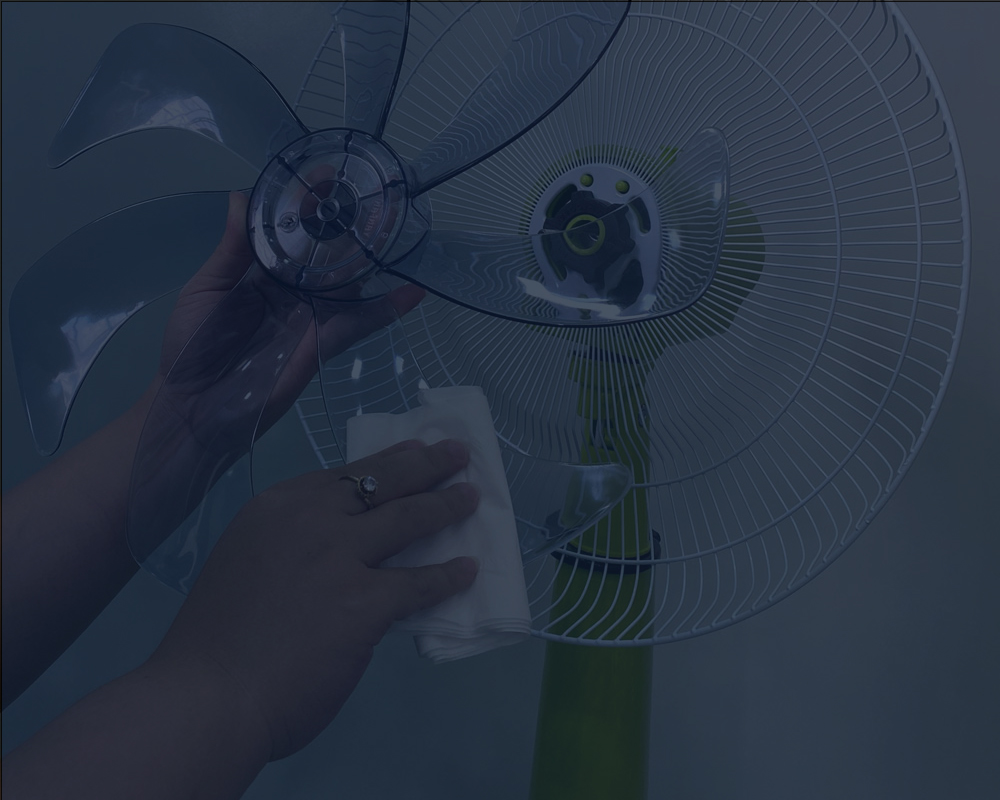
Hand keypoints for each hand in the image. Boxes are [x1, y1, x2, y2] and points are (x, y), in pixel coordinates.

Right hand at [148, 438, 479, 760]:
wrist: (206, 697)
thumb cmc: (215, 642)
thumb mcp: (245, 563)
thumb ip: (289, 547)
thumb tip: (336, 554)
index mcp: (275, 508)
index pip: (341, 474)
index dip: (384, 460)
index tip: (411, 449)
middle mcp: (311, 520)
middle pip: (383, 481)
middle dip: (426, 463)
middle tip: (457, 453)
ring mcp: (340, 558)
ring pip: (410, 518)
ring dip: (447, 505)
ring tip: (471, 497)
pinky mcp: (366, 602)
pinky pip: (420, 582)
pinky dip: (449, 576)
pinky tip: (468, 571)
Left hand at [152, 190, 423, 432]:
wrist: (193, 409)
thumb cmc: (191, 349)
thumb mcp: (206, 290)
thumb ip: (230, 249)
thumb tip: (243, 196)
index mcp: (263, 273)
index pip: (293, 231)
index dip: (309, 203)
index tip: (326, 174)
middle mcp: (293, 291)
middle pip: (329, 251)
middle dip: (350, 222)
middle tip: (373, 191)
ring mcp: (312, 318)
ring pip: (350, 281)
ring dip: (374, 255)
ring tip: (398, 223)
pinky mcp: (324, 345)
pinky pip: (358, 324)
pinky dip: (387, 310)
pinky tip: (412, 292)